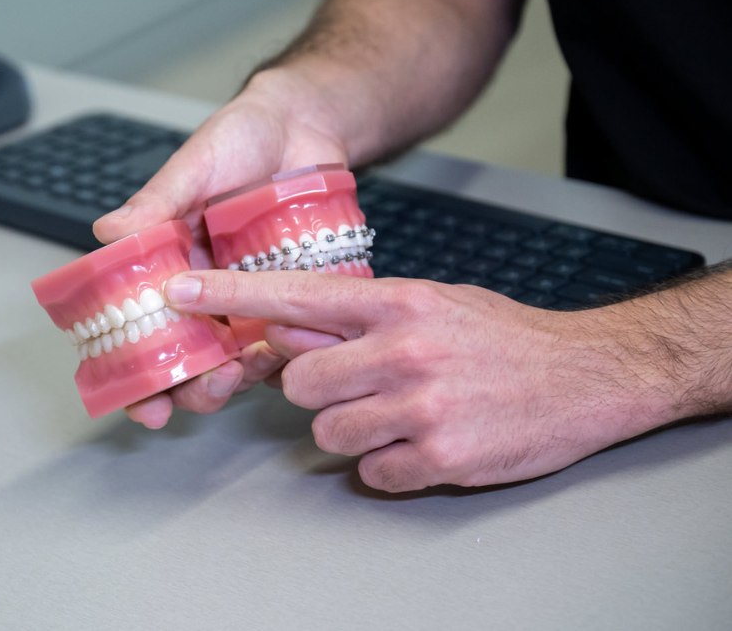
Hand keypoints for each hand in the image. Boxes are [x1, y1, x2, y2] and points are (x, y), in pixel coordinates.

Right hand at [94, 72, 349, 427]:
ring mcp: (251, 300)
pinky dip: (281, 357)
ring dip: (231, 381)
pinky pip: (287, 342)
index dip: (135, 375)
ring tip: (237, 371)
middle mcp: (206, 293)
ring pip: (235, 363)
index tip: (139, 401)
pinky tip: (279, 353)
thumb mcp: (195, 165)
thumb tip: (107, 231)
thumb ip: (157, 201)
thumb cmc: (243, 138)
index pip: (141, 332)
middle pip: (188, 363)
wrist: (306, 122)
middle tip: (194, 391)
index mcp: (169, 267)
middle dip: (187, 391)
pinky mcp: (295, 297)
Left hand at [161, 269, 668, 491]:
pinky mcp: (439, 454)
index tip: (178, 291)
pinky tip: (425, 441)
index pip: (294, 294)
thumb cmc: (501, 337)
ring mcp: (421, 404)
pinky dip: (390, 465)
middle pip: (300, 381)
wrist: (586, 375)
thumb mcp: (430, 303)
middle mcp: (403, 349)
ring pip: (328, 431)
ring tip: (402, 413)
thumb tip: (285, 324)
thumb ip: (358, 314)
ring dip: (354, 430)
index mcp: (398, 303)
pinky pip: (372, 471)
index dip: (230, 295)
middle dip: (318, 390)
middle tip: (360, 385)